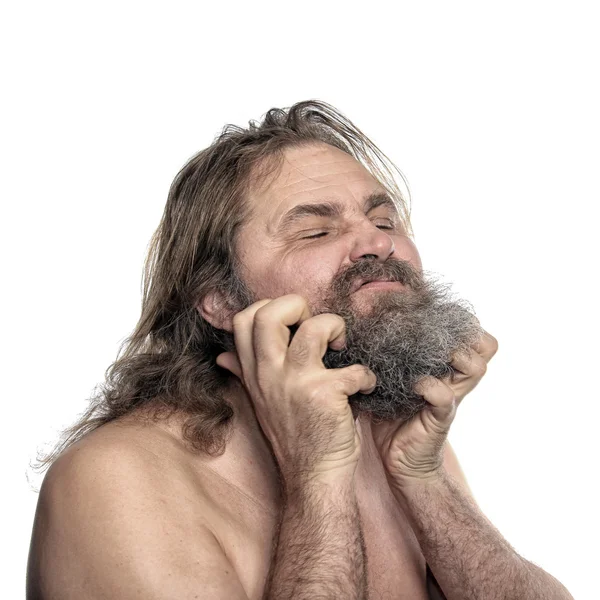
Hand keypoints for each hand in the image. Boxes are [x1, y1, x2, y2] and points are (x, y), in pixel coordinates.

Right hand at [216, 294, 376, 485]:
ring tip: (343, 346)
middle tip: (315, 324)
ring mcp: (295, 383)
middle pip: (270, 313)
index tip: (293, 323)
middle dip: (298, 305)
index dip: (270, 307)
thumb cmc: (295, 436)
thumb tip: (223, 356)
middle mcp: (269, 374)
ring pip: (314, 328)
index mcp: (255, 372)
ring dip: (337, 328)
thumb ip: (243, 373)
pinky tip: (364, 387)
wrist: (313, 479)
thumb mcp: (261, 402)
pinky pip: (353, 368)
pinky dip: (365, 375)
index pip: (242, 319)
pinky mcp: (324, 395)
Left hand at [372, 329, 498, 488]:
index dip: (462, 320)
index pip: (475, 333)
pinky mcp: (441, 417)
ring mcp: (452, 397)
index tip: (433, 315)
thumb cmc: (392, 410)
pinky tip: (413, 385)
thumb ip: (392, 351)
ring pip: (476, 366)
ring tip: (427, 354)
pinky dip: (429, 385)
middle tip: (433, 334)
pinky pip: (444, 395)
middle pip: (486, 345)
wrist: (397, 455)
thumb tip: (366, 315)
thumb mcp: (394, 375)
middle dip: (462, 333)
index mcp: (448, 366)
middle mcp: (456, 379)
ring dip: (452, 354)